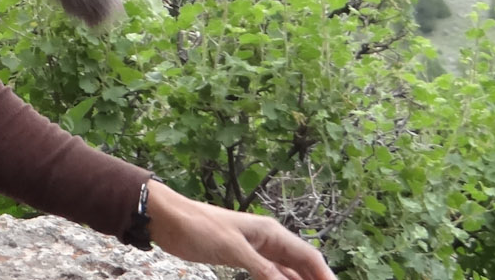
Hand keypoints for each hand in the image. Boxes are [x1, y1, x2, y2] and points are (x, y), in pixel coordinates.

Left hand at [146, 182, 335, 279]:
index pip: (308, 256)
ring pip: (287, 271)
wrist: (169, 220)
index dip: (325, 276)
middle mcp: (269, 240)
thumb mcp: (233, 249)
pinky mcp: (243, 258)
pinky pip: (270, 274)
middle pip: (302, 265)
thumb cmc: (200, 227)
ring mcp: (257, 249)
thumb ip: (264, 269)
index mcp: (271, 232)